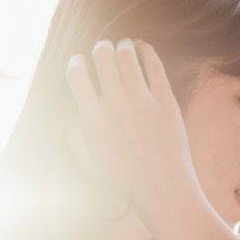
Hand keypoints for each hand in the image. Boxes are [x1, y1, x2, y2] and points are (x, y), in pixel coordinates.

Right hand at [65, 39, 203, 239]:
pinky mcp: (166, 101)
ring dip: (123, 46)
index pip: (76, 74)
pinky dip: (146, 50)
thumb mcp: (89, 164)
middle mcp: (115, 105)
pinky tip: (142, 49)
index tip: (80, 62)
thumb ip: (76, 135)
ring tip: (124, 48)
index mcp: (92, 120)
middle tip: (103, 50)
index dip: (76, 62)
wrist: (163, 193)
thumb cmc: (124, 184)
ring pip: (127, 54)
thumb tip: (74, 109)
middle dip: (101, 48)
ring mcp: (142, 101)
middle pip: (102, 56)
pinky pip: (154, 64)